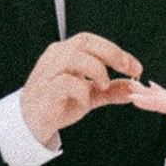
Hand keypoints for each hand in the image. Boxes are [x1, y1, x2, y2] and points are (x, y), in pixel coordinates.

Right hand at [19, 33, 142, 146]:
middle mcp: (56, 57)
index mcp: (65, 53)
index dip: (116, 51)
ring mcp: (49, 72)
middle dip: (111, 54)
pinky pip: (65, 82)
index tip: (135, 67)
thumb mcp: (89, 96)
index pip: (92, 42)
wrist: (30, 124)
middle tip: (128, 69)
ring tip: (103, 85)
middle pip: (84, 42)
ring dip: (96, 70)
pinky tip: (84, 100)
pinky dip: (81, 90)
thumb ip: (110, 91)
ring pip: (75, 57)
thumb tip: (133, 87)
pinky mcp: (46, 90)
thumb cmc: (56, 104)